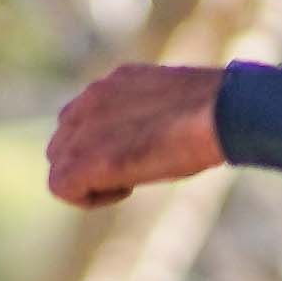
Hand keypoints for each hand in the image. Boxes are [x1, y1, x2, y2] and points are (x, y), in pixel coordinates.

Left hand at [43, 63, 230, 209]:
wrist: (222, 111)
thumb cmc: (218, 112)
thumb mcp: (177, 106)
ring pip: (59, 164)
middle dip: (90, 164)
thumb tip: (166, 131)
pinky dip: (88, 197)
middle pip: (63, 142)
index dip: (103, 143)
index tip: (138, 152)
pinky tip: (124, 191)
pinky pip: (61, 186)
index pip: (81, 117)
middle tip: (133, 172)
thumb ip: (152, 114)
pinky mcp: (84, 159)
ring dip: (90, 180)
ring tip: (130, 182)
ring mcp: (84, 127)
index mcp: (113, 83)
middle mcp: (90, 99)